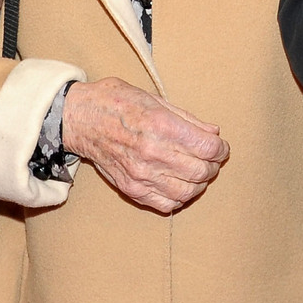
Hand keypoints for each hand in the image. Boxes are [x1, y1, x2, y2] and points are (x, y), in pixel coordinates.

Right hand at [60, 77, 229, 214]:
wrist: (81, 118)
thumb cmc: (117, 102)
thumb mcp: (155, 99)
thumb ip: (187, 119)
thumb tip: (214, 134)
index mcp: (161, 125)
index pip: (208, 148)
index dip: (221, 149)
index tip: (221, 147)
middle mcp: (152, 152)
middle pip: (201, 171)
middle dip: (213, 165)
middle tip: (211, 159)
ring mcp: (141, 174)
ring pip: (187, 191)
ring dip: (199, 183)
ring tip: (197, 172)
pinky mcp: (131, 188)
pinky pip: (166, 204)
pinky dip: (180, 197)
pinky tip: (179, 184)